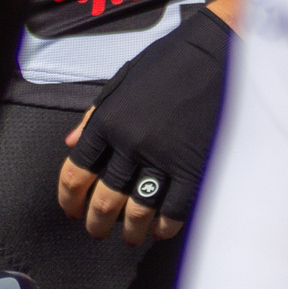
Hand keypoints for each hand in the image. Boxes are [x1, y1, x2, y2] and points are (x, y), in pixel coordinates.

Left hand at [57, 7, 233, 247]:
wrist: (218, 51)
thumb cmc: (171, 61)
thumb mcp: (124, 79)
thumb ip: (96, 114)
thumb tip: (71, 144)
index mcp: (108, 118)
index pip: (76, 170)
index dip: (69, 197)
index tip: (71, 209)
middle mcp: (130, 141)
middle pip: (104, 198)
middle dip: (96, 222)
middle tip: (97, 230)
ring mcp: (163, 156)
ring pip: (137, 211)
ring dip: (129, 230)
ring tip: (129, 237)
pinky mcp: (194, 166)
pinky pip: (174, 210)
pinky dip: (165, 226)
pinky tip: (160, 230)